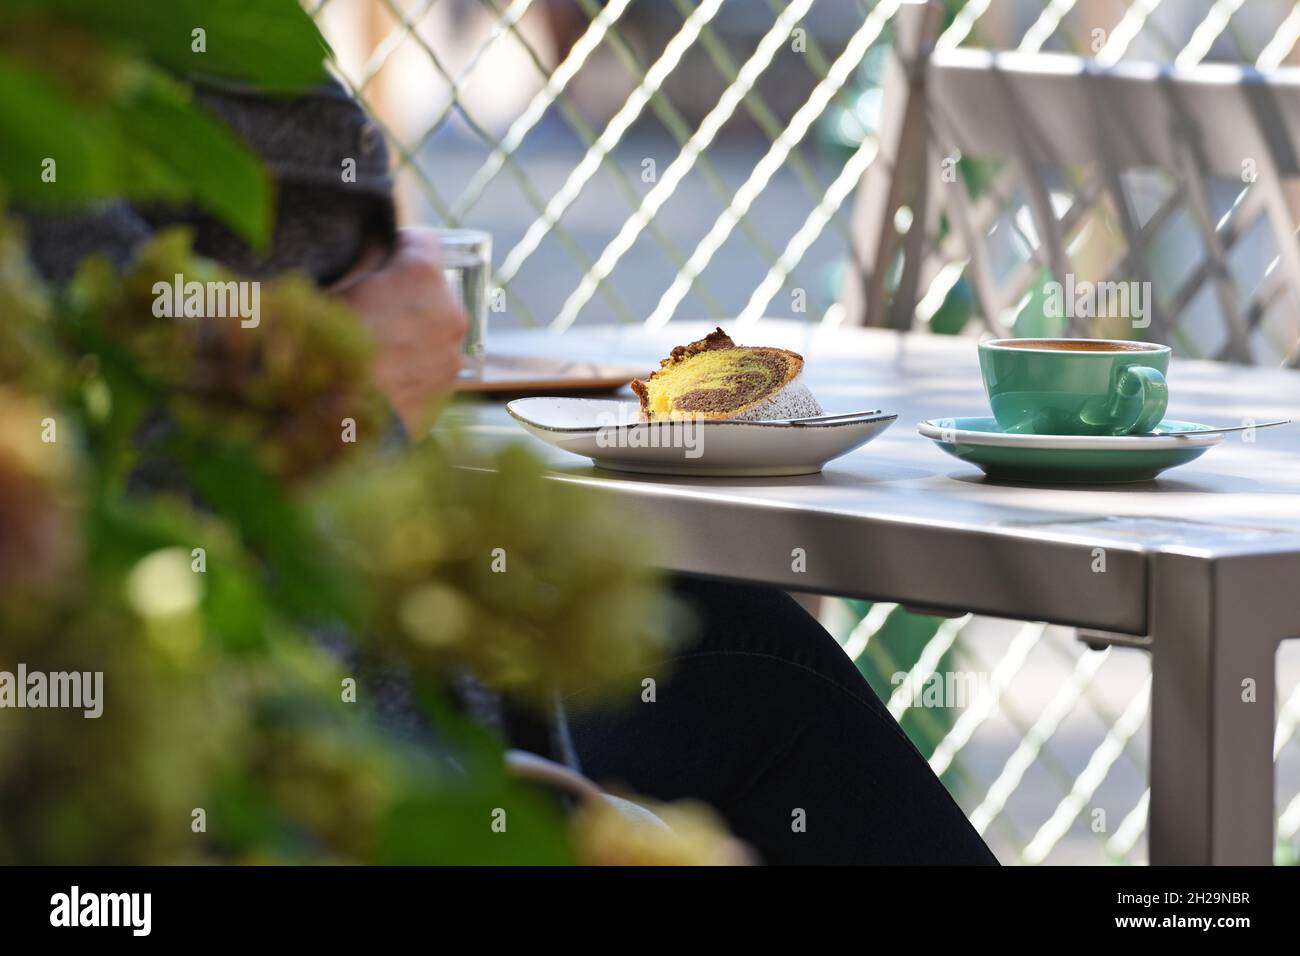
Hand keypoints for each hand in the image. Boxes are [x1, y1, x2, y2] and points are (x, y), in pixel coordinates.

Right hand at [333, 226, 467, 432]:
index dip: (398, 246)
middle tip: (370, 309)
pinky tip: (384, 373)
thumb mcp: (333, 290)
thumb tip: (376, 246)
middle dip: (406, 292)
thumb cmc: (328, 351)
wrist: (340, 424)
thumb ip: (362, 260)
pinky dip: (415, 360)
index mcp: (421, 276)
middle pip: (431, 287)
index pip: (423, 240)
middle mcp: (450, 311)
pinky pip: (433, 360)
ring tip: (375, 348)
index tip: (381, 258)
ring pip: (434, 326)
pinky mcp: (450, 386)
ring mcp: (453, 352)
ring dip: (412, 328)